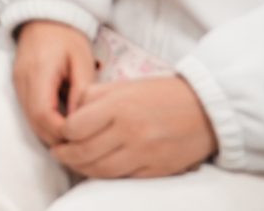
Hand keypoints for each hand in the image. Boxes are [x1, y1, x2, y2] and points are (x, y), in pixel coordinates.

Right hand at [12, 21, 97, 148]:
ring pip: (30, 120)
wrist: (45, 15)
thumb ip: (82, 92)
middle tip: (80, 143)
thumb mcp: (82, 61)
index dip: (62, 132)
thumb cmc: (66, 35)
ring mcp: (17, 82)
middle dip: (56, 138)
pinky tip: (61, 122)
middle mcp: (22, 80)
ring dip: (50, 132)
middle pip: (34, 122)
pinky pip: (29, 110)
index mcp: (39, 72)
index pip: (44, 115)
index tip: (81, 138)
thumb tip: (82, 122)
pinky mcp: (18, 83)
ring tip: (73, 136)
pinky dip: (44, 121)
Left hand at [55, 74, 216, 178]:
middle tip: (58, 153)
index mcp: (117, 106)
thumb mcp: (124, 85)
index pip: (75, 127)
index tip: (60, 133)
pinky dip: (106, 176)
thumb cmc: (161, 94)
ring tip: (74, 163)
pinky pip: (123, 178)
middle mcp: (129, 132)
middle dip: (65, 155)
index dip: (63, 133)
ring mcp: (143, 154)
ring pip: (101, 170)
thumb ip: (94, 97)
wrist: (206, 109)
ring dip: (81, 169)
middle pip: (84, 152)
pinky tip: (99, 169)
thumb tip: (69, 113)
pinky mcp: (156, 170)